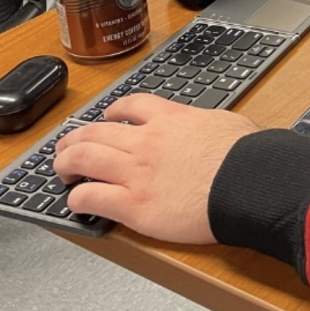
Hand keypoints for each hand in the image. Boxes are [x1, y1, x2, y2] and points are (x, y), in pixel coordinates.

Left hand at [52, 94, 259, 243]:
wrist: (249, 182)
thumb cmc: (246, 156)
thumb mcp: (226, 123)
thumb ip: (204, 125)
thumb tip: (209, 130)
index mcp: (171, 119)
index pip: (130, 106)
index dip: (112, 111)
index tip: (108, 116)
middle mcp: (146, 141)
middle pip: (95, 132)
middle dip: (74, 138)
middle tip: (66, 146)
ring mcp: (136, 173)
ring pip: (83, 159)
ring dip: (65, 164)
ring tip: (61, 171)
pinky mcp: (134, 205)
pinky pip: (91, 198)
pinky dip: (78, 199)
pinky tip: (77, 202)